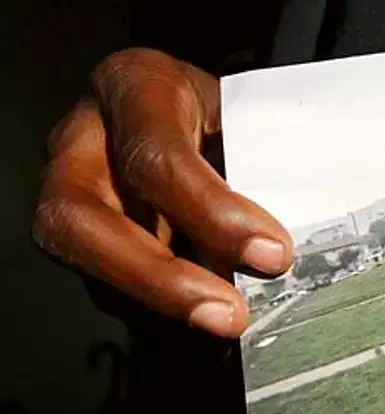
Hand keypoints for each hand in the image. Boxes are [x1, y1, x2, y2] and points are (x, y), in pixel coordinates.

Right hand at [33, 48, 293, 338]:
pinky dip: (157, 305)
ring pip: (83, 257)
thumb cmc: (222, 110)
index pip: (157, 155)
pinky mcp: (78, 235)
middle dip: (158, 276)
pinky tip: (204, 313)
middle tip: (227, 313)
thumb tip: (281, 253)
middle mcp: (83, 139)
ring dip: (156, 299)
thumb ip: (257, 170)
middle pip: (83, 216)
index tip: (271, 253)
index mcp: (134, 88)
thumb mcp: (246, 115)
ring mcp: (68, 189)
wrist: (193, 108)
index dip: (212, 211)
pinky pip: (104, 281)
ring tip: (222, 319)